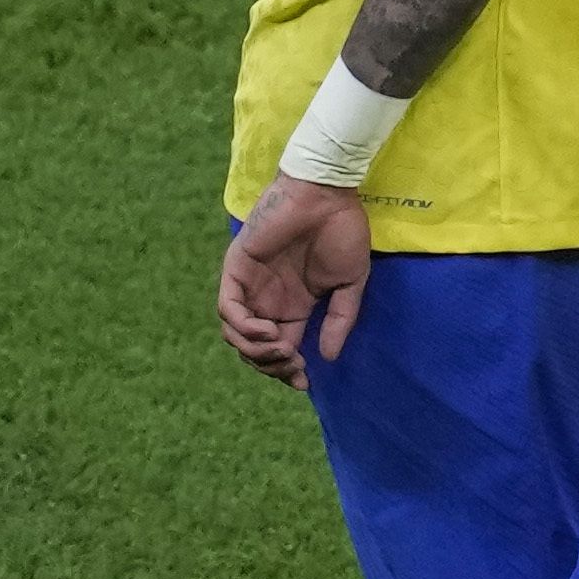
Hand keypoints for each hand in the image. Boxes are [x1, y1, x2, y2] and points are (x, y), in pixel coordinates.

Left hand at [218, 175, 373, 383]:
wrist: (326, 195)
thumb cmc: (343, 231)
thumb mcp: (350, 283)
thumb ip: (339, 319)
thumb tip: (328, 358)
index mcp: (293, 305)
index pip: (280, 349)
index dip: (287, 371)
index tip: (304, 383)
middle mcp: (268, 300)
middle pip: (254, 349)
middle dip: (272, 367)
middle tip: (294, 368)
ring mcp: (250, 286)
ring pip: (235, 336)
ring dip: (257, 352)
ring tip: (282, 347)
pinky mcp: (236, 269)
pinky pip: (228, 310)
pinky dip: (244, 328)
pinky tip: (268, 331)